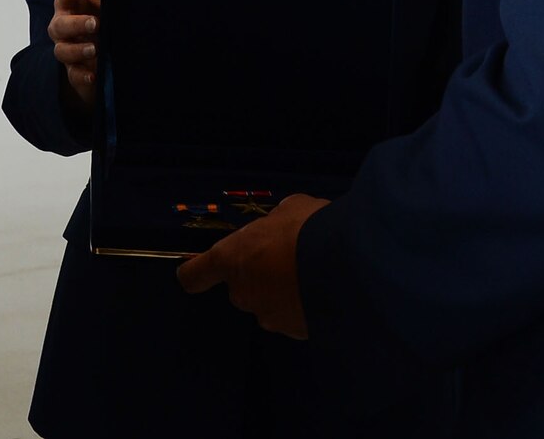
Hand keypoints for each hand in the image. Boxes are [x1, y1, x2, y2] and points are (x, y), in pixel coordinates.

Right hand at [49, 0, 101, 107]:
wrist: (101, 55)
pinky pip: (72, 74)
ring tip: (95, 49)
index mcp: (69, 6)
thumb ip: (109, 2)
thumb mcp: (106, 9)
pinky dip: (82, 76)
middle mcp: (62, 27)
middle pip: (60, 24)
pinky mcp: (73, 71)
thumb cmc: (102, 23)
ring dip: (77, 49)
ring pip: (62, 50)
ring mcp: (66, 49)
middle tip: (95, 23)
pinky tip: (94, 76)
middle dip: (77, 23)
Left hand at [175, 194, 328, 337]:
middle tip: (290, 256)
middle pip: (242, 287)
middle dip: (261, 274)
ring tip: (316, 272)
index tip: (199, 273)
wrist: (348, 267)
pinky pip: (296, 316)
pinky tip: (329, 288)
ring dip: (287, 291)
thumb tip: (280, 228)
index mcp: (231, 259)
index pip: (194, 275)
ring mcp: (270, 317)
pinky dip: (307, 305)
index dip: (195, 273)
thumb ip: (275, 224)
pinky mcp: (296, 333)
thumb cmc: (308, 229)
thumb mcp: (290, 209)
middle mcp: (243, 293)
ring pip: (271, 302)